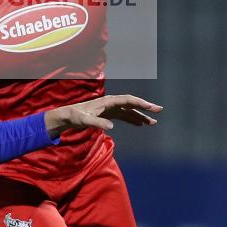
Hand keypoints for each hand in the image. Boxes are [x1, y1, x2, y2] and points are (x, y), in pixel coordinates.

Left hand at [44, 94, 162, 138]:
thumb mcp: (85, 121)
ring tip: (153, 122)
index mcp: (107, 101)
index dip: (139, 103)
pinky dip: (133, 119)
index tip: (150, 107)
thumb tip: (112, 127)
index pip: (127, 100)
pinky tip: (140, 124)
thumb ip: (97, 123)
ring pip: (129, 110)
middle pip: (131, 103)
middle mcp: (110, 103)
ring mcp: (110, 108)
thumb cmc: (75, 117)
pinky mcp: (108, 114)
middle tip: (159, 110)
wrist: (67, 117)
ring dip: (141, 115)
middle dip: (145, 107)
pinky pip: (124, 116)